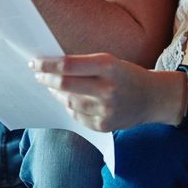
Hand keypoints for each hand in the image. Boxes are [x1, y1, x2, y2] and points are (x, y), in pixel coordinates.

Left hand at [31, 54, 180, 131]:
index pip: (68, 65)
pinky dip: (70, 107)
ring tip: (52, 87)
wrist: (152, 98)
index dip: (47, 65)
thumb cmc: (126, 75)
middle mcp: (107, 89)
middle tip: (37, 75)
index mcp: (108, 66)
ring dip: (56, 94)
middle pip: (64, 85)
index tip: (34, 63)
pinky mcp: (104, 125)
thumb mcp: (110, 62)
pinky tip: (71, 100)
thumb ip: (84, 65)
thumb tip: (51, 67)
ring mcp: (106, 110)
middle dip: (46, 79)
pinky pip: (77, 116)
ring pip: (68, 102)